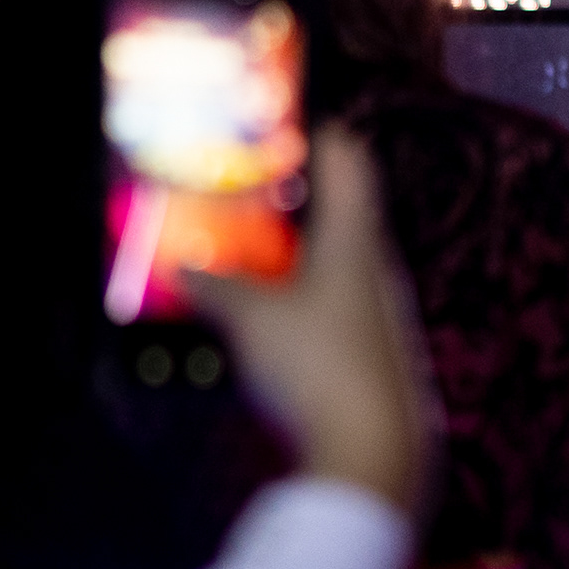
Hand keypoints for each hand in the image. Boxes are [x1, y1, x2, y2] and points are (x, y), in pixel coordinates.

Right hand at [187, 128, 429, 512]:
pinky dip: (304, 297)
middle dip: (302, 195)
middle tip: (256, 181)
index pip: (350, 165)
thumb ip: (217, 287)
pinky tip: (275, 313)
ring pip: (341, 264)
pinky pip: (335, 309)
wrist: (374, 453)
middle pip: (346, 214)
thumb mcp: (251, 319)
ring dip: (300, 249)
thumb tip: (186, 268)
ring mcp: (382, 317)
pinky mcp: (375, 358)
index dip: (324, 133)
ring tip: (253, 245)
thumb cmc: (318, 366)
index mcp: (356, 243)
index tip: (294, 115)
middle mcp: (378, 272)